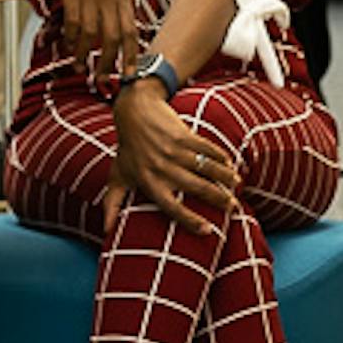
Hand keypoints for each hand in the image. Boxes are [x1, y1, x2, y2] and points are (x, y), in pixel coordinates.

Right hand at [49, 0, 133, 78]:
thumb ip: (117, 2)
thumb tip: (120, 28)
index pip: (130, 32)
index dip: (131, 56)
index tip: (130, 74)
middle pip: (111, 39)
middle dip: (108, 63)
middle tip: (102, 77)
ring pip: (90, 35)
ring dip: (84, 54)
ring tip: (80, 66)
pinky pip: (72, 22)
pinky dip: (70, 38)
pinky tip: (68, 45)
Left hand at [108, 83, 238, 234]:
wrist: (133, 111)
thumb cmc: (126, 148)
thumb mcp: (116, 176)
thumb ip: (112, 204)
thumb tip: (105, 232)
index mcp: (148, 182)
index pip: (171, 206)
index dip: (189, 220)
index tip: (208, 230)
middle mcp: (161, 167)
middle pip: (195, 187)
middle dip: (218, 198)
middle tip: (234, 207)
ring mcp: (173, 150)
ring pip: (205, 167)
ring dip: (224, 176)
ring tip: (237, 185)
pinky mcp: (182, 134)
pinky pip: (206, 147)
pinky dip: (219, 156)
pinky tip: (230, 163)